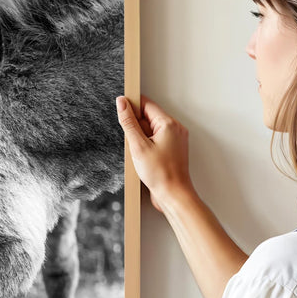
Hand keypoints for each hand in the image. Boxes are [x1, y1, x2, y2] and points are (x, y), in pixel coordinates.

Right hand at [116, 95, 193, 212]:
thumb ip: (128, 122)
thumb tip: (122, 103)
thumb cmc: (160, 174)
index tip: (121, 110)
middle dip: (136, 127)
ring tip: (140, 154)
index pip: (147, 104)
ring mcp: (175, 139)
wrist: (173, 195)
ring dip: (141, 138)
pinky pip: (156, 140)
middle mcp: (175, 129)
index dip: (132, 106)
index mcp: (169, 124)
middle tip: (133, 143)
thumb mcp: (138, 146)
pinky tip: (144, 158)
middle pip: (149, 117)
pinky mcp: (172, 149)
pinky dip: (146, 146)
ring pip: (151, 130)